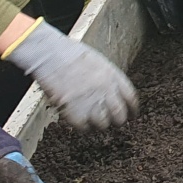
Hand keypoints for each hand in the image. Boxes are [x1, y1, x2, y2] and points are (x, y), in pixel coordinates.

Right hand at [3, 21, 137, 129]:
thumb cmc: (71, 54)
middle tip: (111, 122)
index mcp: (114, 77)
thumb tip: (112, 94)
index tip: (130, 115)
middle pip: (119, 116)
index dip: (131, 110)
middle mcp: (106, 91)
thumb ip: (108, 79)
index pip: (131, 99)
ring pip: (103, 125)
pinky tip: (79, 120)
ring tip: (92, 120)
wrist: (50, 55)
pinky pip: (84, 128)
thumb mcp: (98, 62)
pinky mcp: (74, 112)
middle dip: (117, 121)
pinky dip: (82, 126)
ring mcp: (91, 102)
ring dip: (99, 124)